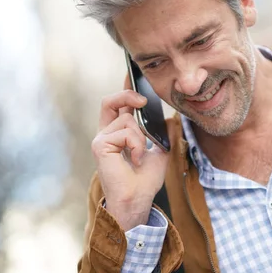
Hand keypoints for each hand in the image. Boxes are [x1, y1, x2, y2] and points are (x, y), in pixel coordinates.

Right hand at [91, 77, 169, 230]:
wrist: (137, 199)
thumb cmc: (145, 179)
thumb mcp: (160, 151)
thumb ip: (163, 133)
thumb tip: (172, 118)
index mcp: (117, 132)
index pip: (118, 104)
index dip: (125, 88)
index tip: (132, 73)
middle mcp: (106, 133)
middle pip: (110, 100)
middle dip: (127, 94)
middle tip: (144, 100)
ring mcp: (101, 138)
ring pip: (127, 119)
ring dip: (141, 136)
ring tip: (141, 155)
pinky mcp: (99, 145)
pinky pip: (125, 132)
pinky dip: (137, 144)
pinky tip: (135, 159)